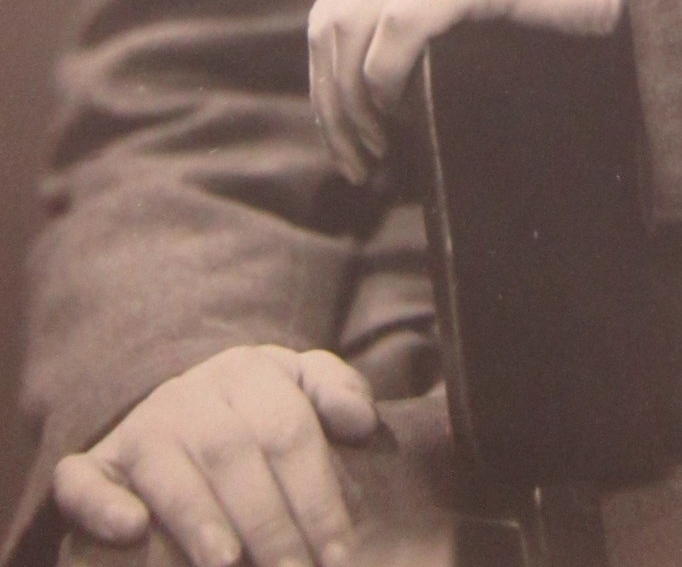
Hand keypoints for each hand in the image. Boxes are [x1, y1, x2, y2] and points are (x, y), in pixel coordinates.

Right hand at [53, 345, 377, 566]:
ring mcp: (140, 428)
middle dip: (268, 520)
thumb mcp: (300, 389)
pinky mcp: (96, 464)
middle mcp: (189, 394)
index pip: (288, 430)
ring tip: (227, 561)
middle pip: (233, 453)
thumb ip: (336, 392)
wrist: (186, 411)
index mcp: (247, 371)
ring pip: (167, 468)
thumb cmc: (260, 415)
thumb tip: (360, 421)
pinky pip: (83, 480)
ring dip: (197, 516)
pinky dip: (102, 505)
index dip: (317, 493)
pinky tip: (131, 530)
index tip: (340, 551)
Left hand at [308, 0, 628, 181]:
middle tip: (355, 163)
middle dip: (331, 103)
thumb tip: (379, 72)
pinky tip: (398, 111)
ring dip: (351, 104)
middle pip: (331, 24)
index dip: (326, 81)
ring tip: (372, 154)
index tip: (346, 139)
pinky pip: (396, 28)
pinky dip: (383, 78)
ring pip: (352, 30)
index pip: (333, 7)